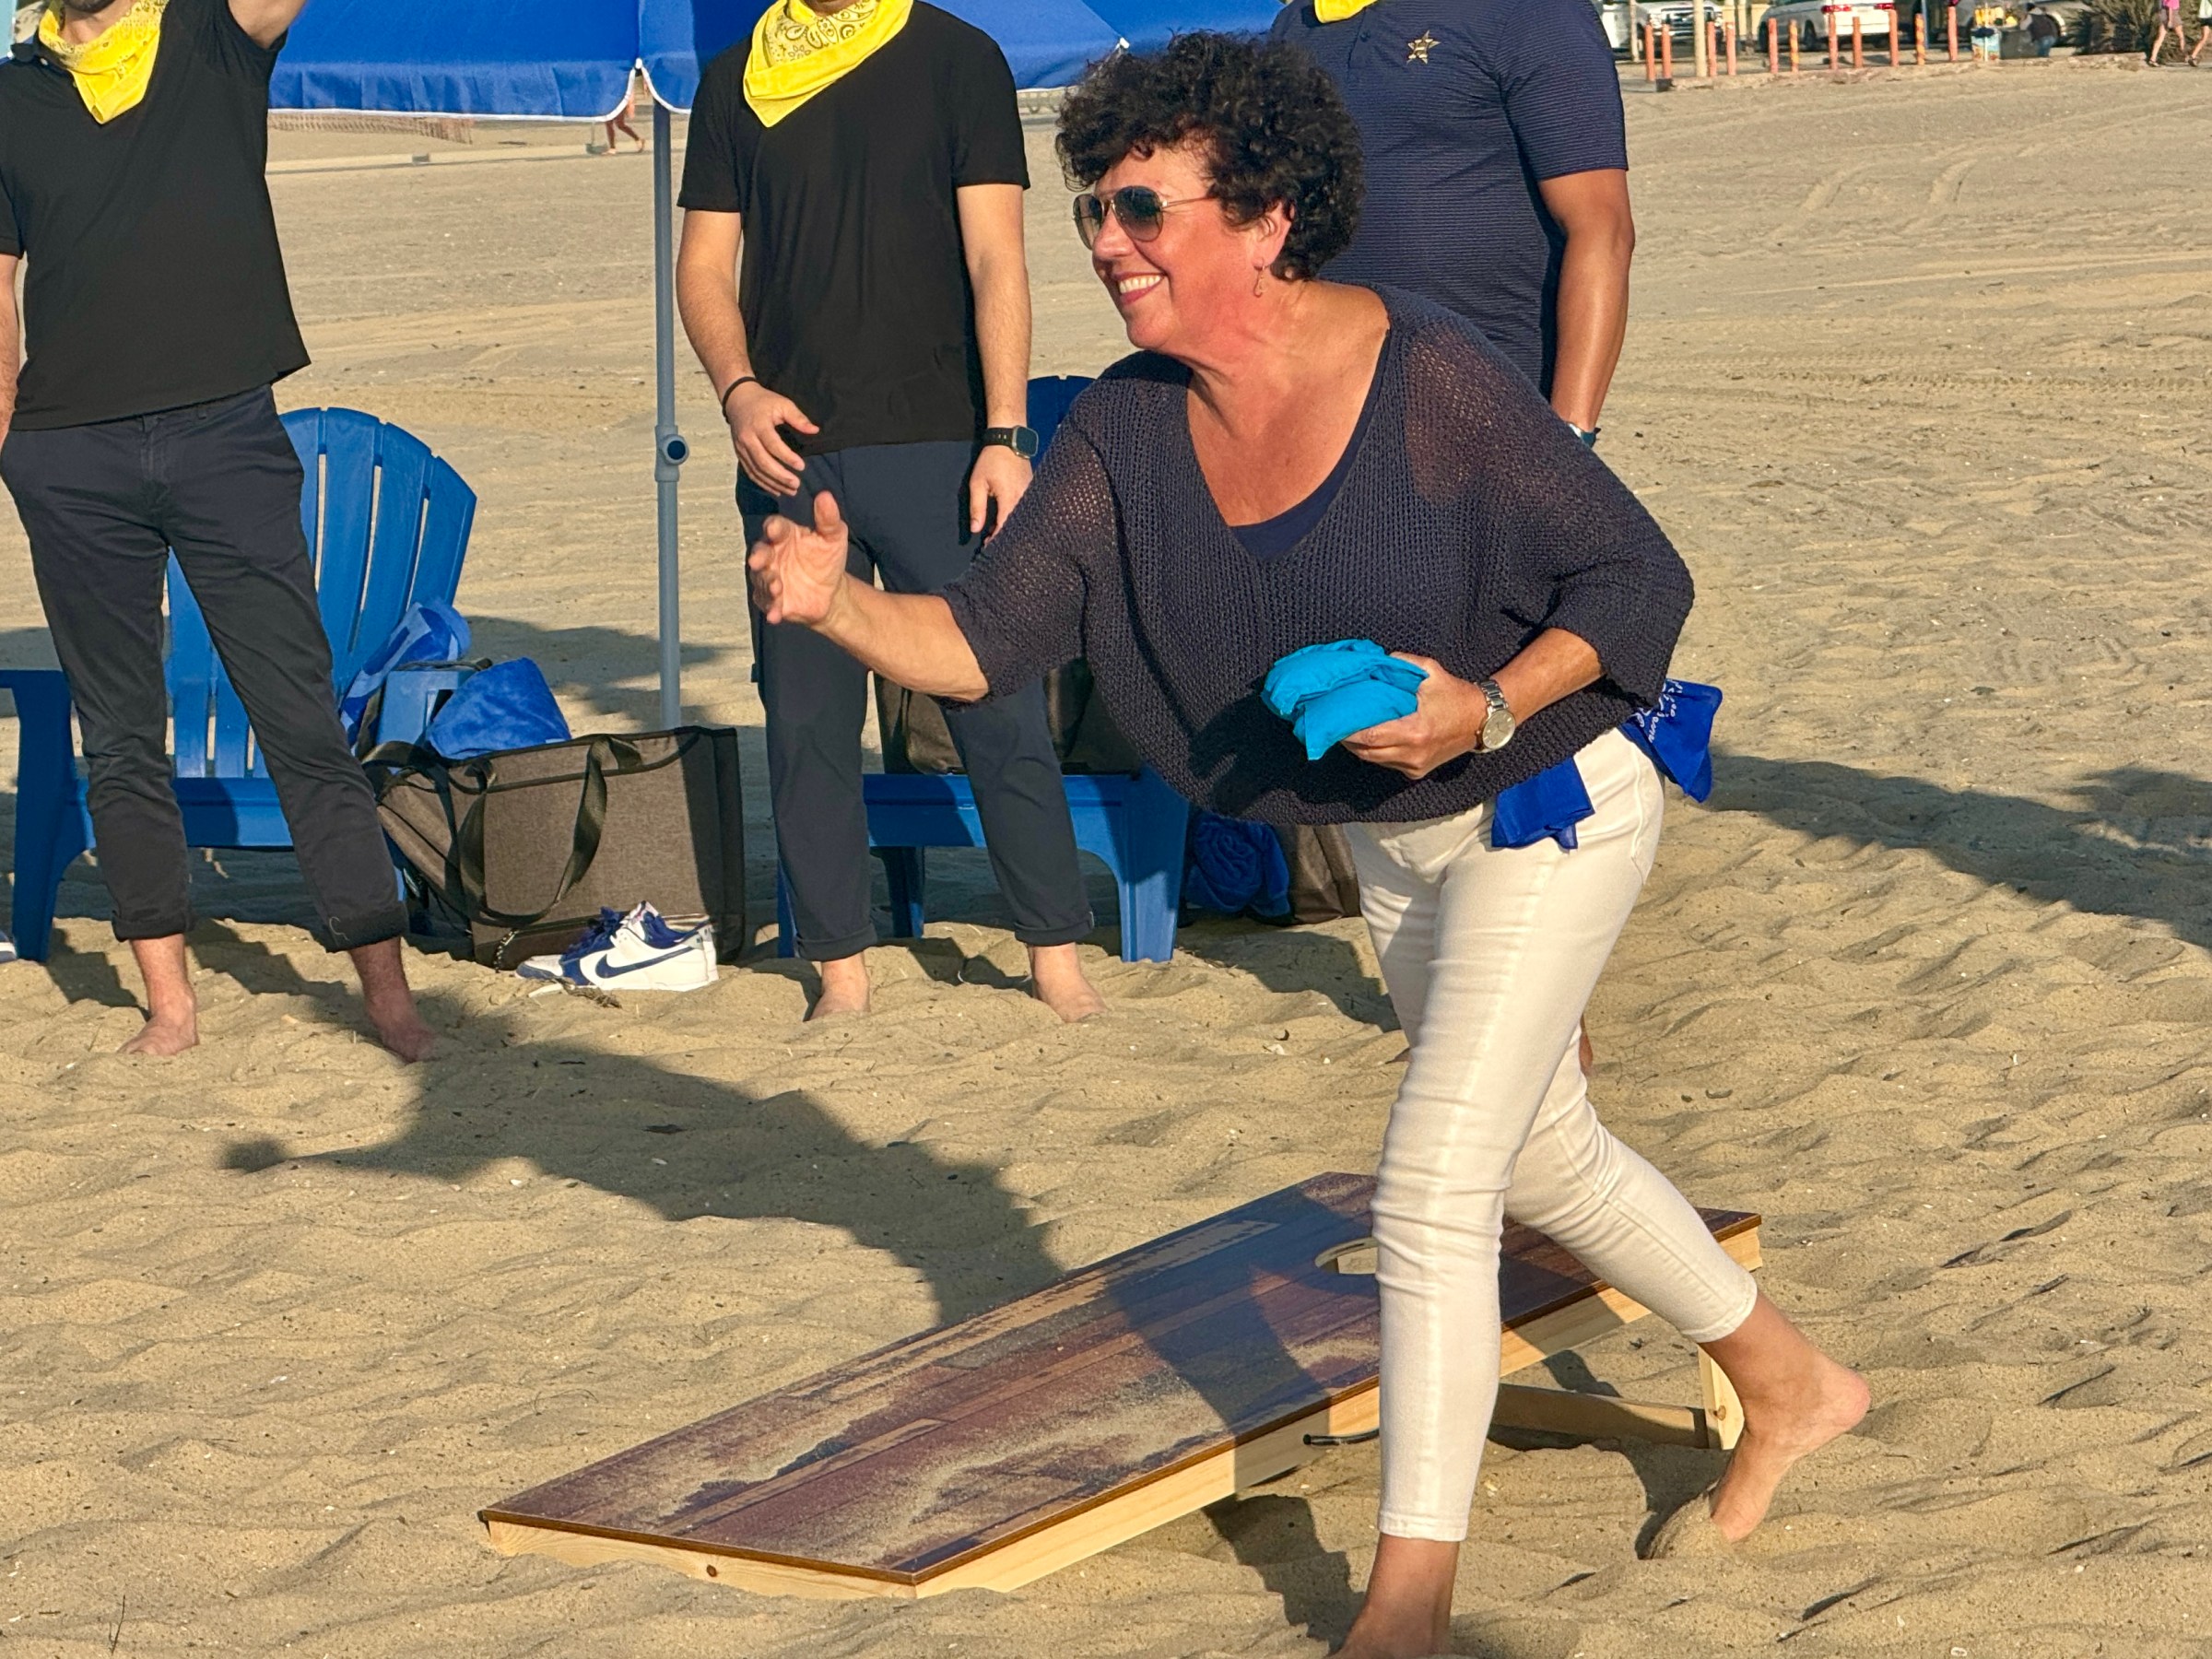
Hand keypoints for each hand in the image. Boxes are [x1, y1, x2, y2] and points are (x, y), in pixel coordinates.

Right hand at [725, 381, 818, 496]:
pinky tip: (776, 489)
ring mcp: (741, 448)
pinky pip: (750, 472)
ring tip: (790, 490)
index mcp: (759, 425)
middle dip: (780, 476)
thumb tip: (815, 430)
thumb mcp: (783, 404)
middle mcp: (747, 438)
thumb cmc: (764, 401)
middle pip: (763, 462)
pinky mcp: (739, 454)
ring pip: (756, 470)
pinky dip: (763, 483)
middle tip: (797, 484)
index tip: (801, 466)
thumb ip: (798, 418)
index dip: (787, 457)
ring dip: (773, 483)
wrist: (737, 399)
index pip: (773, 445)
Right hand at [748, 490, 851, 627]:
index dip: (773, 527)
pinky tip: (775, 615)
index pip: (775, 527)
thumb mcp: (833, 538)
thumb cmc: (827, 559)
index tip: (774, 529)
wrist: (831, 592)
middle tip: (759, 560)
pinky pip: (767, 604)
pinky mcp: (773, 600)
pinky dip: (771, 609)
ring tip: (777, 587)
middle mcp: (772, 555)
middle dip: (758, 556)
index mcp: (785, 535)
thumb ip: (828, 518)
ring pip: (761, 579)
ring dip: (767, 583)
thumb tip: (825, 496)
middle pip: (760, 552)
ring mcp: (770, 578)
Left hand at [967, 443, 1032, 536]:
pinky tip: (1006, 518)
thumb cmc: (991, 461)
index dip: (996, 538)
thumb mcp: (977, 483)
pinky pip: (1025, 509)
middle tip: (992, 542)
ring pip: (1021, 518)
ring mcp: (1030, 494)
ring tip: (997, 531)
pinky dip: (1016, 516)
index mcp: (1009, 499)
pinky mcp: (1032, 490)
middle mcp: (1023, 499)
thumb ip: (977, 507)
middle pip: (1015, 525)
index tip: (987, 546)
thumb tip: (976, 529)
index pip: (1004, 526)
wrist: (1009, 440)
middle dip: (1004, 535)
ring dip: (1010, 526)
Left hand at [1340, 653, 1488, 779]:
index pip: (1370, 736)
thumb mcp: (1430, 671)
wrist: (1482, 720)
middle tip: (1333, 723)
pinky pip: (1387, 763)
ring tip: (1345, 729)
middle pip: (1366, 752)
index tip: (1333, 719)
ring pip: (1374, 761)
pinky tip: (1369, 738)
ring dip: (1359, 747)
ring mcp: (1415, 765)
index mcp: (1415, 731)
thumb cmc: (1455, 693)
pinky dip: (1375, 752)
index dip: (1347, 731)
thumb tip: (1373, 662)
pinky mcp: (1417, 772)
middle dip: (1347, 739)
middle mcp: (1413, 753)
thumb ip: (1400, 663)